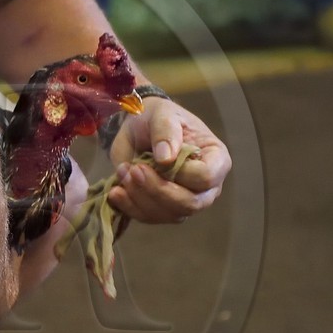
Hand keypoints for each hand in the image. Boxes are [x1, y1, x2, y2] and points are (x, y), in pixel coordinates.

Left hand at [106, 97, 231, 225]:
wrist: (138, 129)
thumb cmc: (158, 118)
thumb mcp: (162, 114)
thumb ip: (166, 131)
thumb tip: (166, 159)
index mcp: (216, 159)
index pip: (206, 178)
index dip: (181, 173)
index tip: (157, 158)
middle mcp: (207, 186)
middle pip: (190, 203)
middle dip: (157, 190)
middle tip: (133, 169)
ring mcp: (187, 200)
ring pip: (169, 214)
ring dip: (140, 197)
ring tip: (123, 172)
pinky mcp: (165, 210)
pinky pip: (151, 218)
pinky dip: (130, 207)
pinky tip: (116, 191)